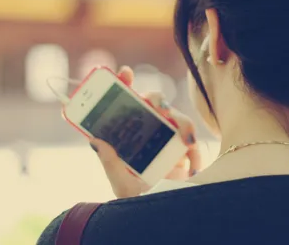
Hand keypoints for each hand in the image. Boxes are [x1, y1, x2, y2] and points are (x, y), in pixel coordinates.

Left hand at [89, 66, 201, 198]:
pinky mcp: (186, 149)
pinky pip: (191, 137)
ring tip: (182, 137)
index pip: (123, 104)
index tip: (125, 73)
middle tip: (156, 106)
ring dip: (180, 121)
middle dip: (156, 98)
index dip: (123, 84)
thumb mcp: (122, 184)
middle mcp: (147, 133)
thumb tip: (95, 139)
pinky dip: (192, 145)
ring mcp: (167, 139)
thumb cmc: (139, 201)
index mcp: (127, 138)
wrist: (166, 216)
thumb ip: (110, 163)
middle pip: (152, 103)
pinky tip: (189, 160)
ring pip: (174, 115)